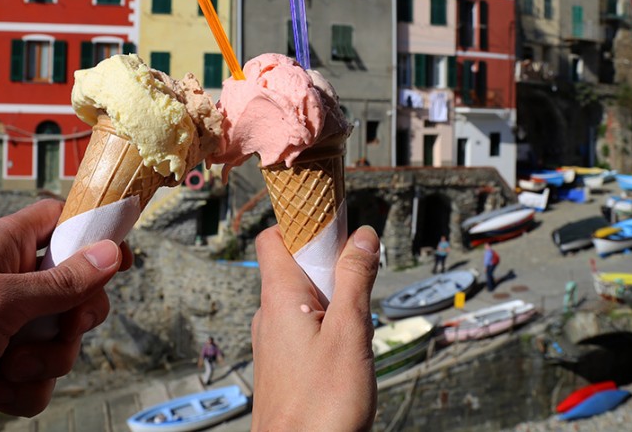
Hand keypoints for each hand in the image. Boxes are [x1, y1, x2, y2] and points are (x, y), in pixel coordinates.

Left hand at [0, 199, 131, 430]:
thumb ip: (59, 284)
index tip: (120, 260)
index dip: (95, 234)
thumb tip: (114, 253)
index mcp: (5, 249)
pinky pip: (37, 384)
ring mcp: (1, 333)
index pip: (63, 222)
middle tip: (56, 327)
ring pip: (61, 344)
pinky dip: (24, 393)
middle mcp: (7, 288)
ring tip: (7, 368)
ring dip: (47, 363)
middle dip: (77, 320)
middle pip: (77, 292)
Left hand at [250, 225, 379, 431]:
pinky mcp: (282, 363)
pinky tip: (345, 348)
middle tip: (359, 282)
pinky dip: (326, 324)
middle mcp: (269, 314)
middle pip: (294, 265)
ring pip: (302, 298)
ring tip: (355, 324)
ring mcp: (273, 340)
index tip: (337, 224)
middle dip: (329, 266)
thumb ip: (356, 280)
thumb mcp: (350, 333)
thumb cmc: (320, 407)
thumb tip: (362, 236)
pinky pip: (303, 326)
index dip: (303, 224)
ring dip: (331, 299)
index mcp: (279, 297)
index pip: (276, 237)